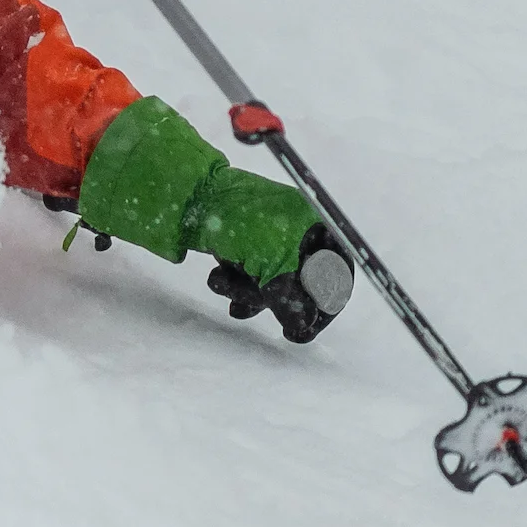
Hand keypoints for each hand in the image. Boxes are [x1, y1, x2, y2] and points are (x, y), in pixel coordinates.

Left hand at [209, 222, 358, 343]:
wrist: (188, 196)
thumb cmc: (240, 222)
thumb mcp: (273, 264)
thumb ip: (293, 299)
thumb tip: (302, 326)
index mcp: (316, 226)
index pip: (338, 274)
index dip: (324, 306)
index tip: (304, 330)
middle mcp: (298, 231)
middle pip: (301, 283)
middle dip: (272, 300)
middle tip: (258, 315)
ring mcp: (270, 238)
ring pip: (270, 283)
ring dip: (247, 291)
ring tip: (223, 282)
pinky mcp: (244, 245)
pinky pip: (249, 276)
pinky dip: (234, 283)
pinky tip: (217, 277)